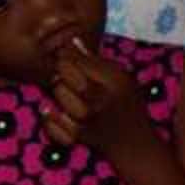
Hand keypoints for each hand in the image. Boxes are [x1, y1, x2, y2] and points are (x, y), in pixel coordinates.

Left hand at [46, 41, 151, 157]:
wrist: (133, 143)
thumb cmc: (127, 104)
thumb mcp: (123, 78)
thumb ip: (97, 61)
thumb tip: (72, 41)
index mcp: (114, 81)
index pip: (78, 60)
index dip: (67, 55)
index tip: (67, 54)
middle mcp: (100, 100)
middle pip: (64, 76)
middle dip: (62, 72)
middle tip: (68, 74)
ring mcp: (86, 120)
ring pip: (57, 95)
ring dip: (58, 92)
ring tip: (69, 93)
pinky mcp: (76, 136)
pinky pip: (51, 121)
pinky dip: (50, 116)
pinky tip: (56, 111)